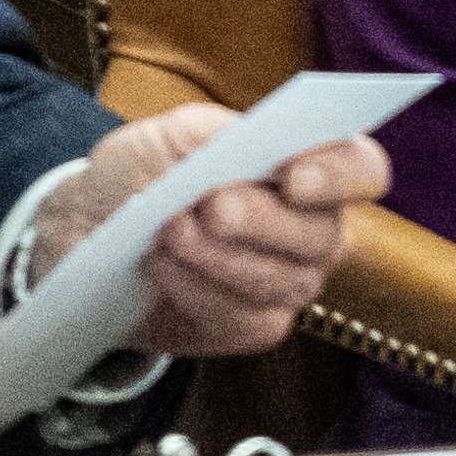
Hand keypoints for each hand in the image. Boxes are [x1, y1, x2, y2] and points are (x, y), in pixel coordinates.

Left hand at [29, 108, 391, 360]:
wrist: (94, 234)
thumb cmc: (143, 175)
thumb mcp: (162, 136)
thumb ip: (206, 130)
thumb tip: (237, 145)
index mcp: (309, 169)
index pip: (362, 170)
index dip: (341, 175)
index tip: (294, 179)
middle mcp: (314, 231)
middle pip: (321, 235)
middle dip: (261, 221)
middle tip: (210, 209)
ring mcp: (291, 283)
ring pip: (277, 280)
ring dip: (216, 257)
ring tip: (165, 234)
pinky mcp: (256, 325)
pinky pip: (239, 316)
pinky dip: (193, 289)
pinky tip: (160, 267)